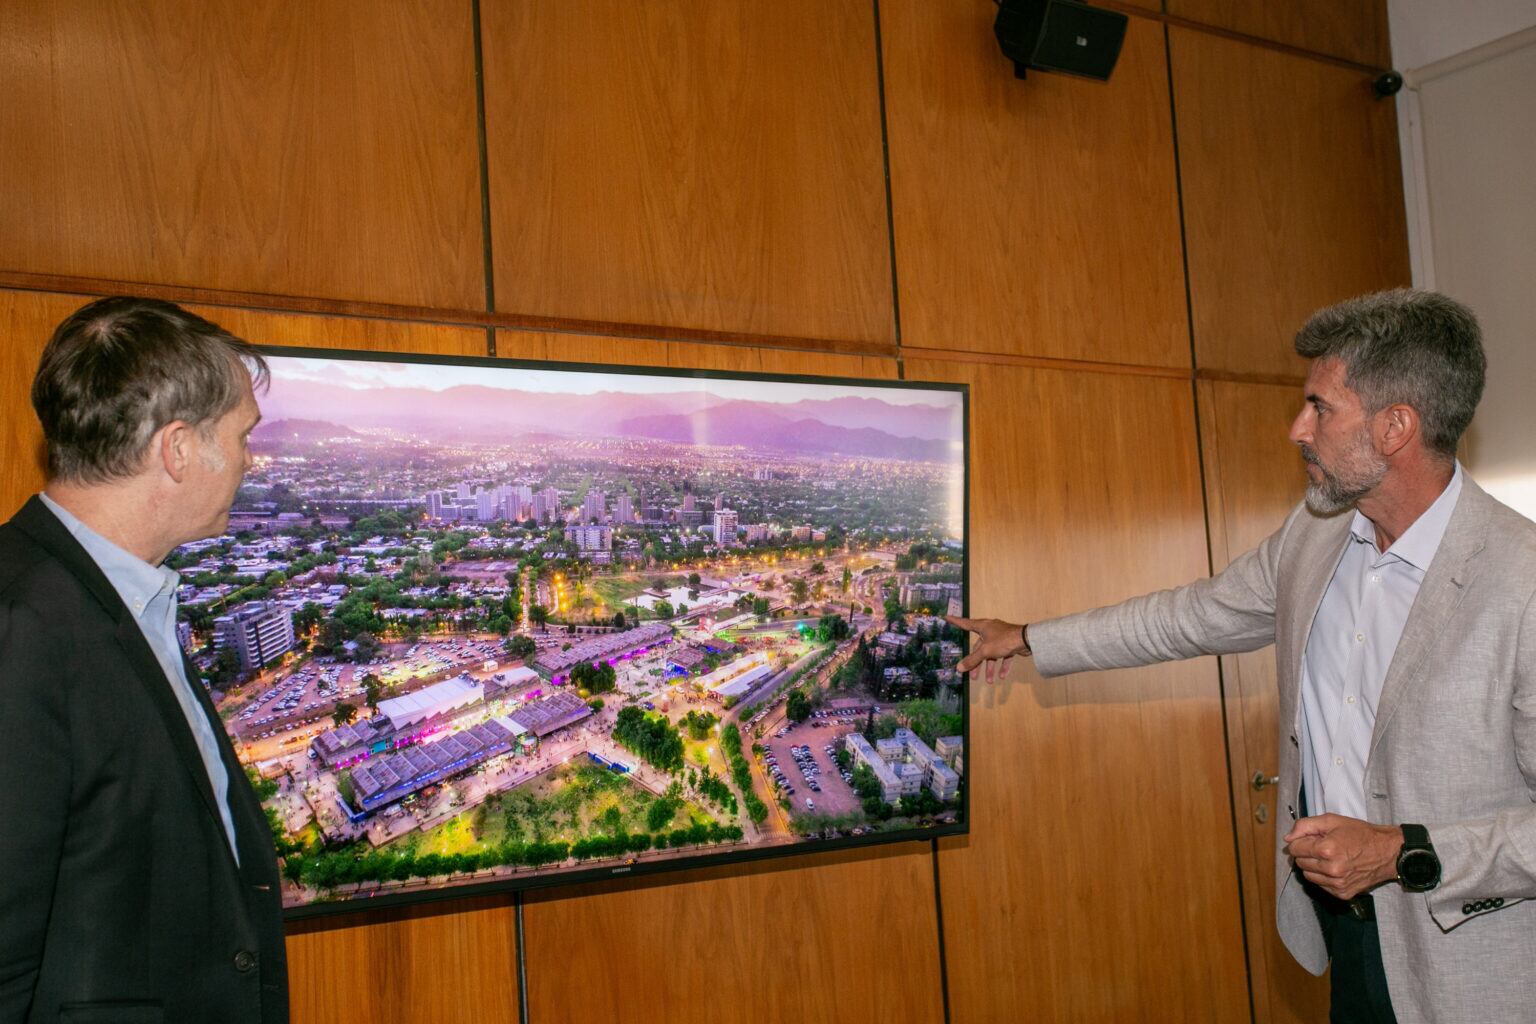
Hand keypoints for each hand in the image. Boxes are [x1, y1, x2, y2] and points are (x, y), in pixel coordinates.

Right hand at [946, 615, 1028, 682]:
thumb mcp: (986, 651)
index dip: (955, 621)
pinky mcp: (1010, 644)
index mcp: (982, 627)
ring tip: (990, 681)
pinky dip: (1002, 666)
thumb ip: (973, 660)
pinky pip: (1003, 656)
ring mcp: (1000, 638)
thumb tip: (959, 668)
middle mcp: (990, 630)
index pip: (965, 623)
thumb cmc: (1003, 641)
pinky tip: (1001, 677)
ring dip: (990, 668)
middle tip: (972, 676)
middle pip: (979, 647)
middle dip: (977, 663)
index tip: (945, 617)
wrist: (1027, 640)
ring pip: (991, 654)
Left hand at [1283, 814, 1402, 899]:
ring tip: (1329, 857)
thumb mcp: (1332, 820)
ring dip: (1313, 866)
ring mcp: (1338, 883)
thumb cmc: (1360, 834)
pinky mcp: (1343, 893)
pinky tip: (1336, 868)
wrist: (1387, 853)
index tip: (1309, 838)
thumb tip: (1288, 838)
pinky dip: (1324, 877)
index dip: (1300, 841)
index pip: (1295, 849)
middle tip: (1321, 846)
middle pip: (1300, 863)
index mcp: (1327, 849)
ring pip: (1309, 876)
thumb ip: (1305, 826)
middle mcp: (1331, 869)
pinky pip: (1321, 885)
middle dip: (1306, 853)